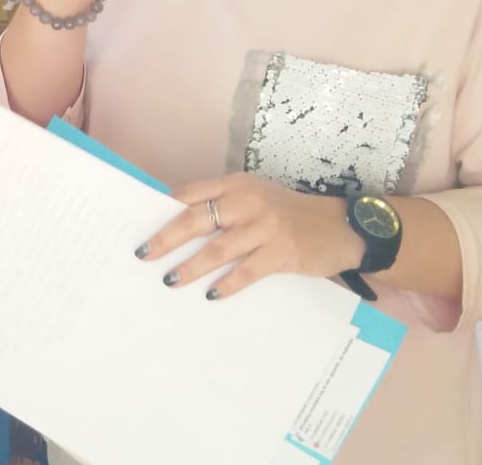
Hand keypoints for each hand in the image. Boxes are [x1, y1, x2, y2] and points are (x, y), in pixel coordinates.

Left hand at [138, 172, 364, 300]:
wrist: (340, 228)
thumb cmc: (287, 215)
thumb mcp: (255, 199)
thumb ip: (223, 207)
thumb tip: (177, 227)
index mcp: (236, 185)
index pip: (191, 194)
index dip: (164, 210)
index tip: (141, 225)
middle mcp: (248, 202)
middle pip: (196, 220)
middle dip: (166, 239)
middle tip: (144, 255)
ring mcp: (265, 227)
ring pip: (217, 250)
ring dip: (190, 267)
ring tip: (170, 280)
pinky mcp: (282, 252)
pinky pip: (245, 272)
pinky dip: (225, 285)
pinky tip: (210, 295)